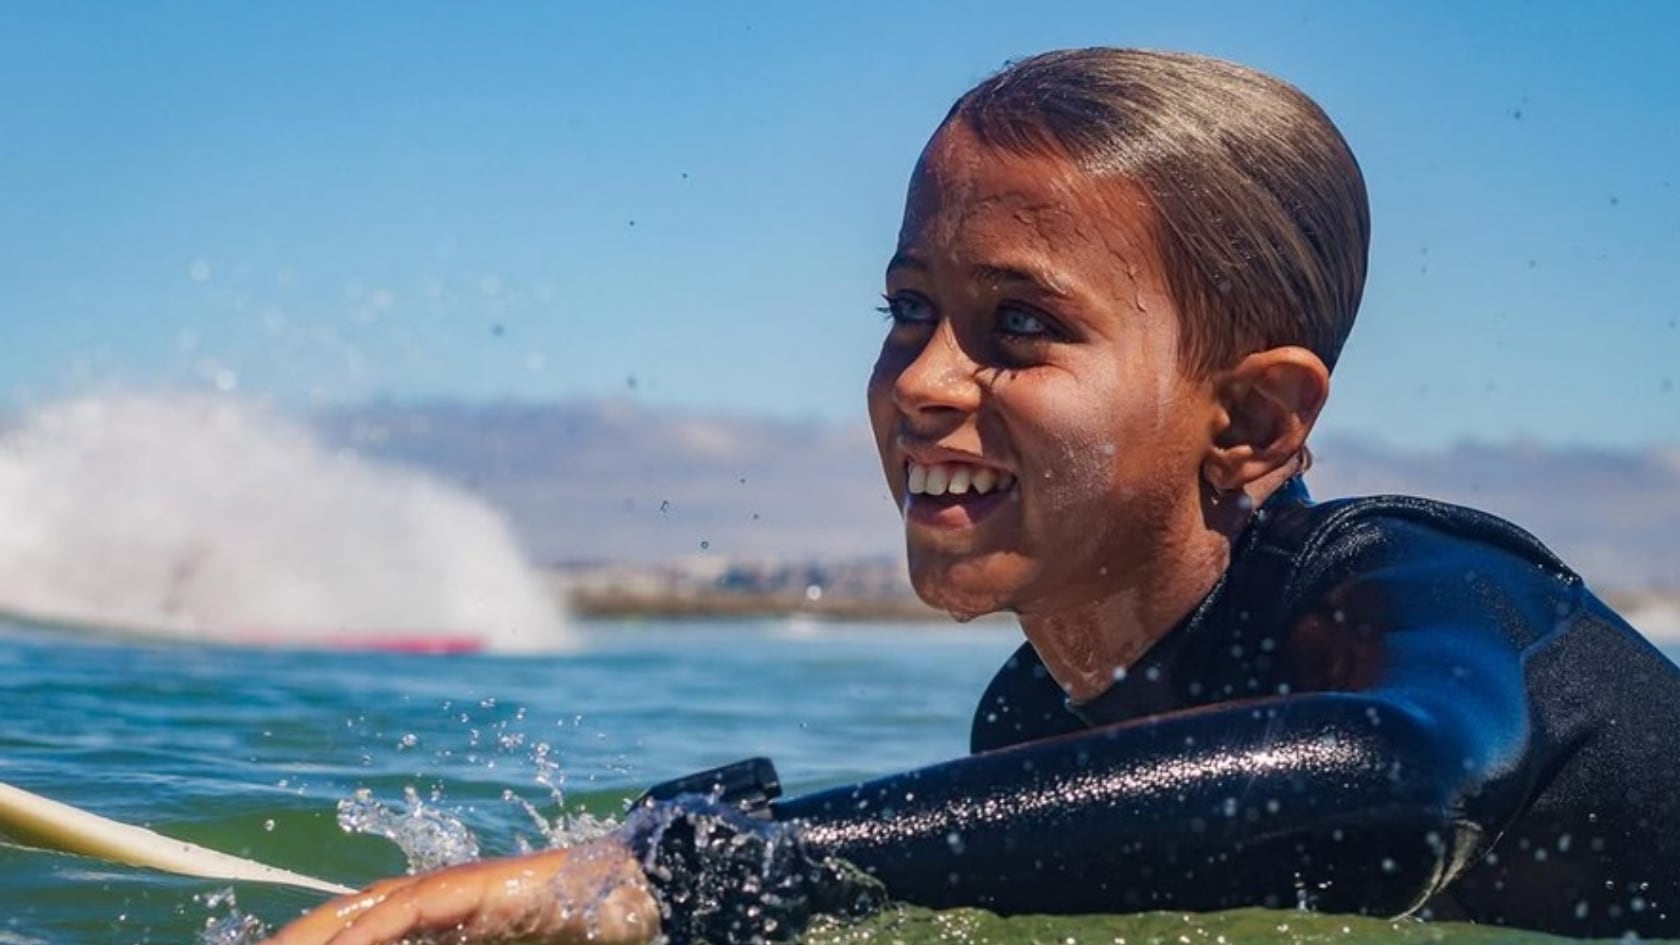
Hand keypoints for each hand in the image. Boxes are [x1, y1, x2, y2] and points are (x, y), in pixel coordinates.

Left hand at [257, 837, 659, 944]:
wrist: (625, 894)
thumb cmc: (569, 928)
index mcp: (429, 920)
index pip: (353, 931)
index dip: (310, 944)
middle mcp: (427, 899)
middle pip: (342, 920)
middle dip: (295, 942)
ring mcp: (446, 890)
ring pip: (359, 913)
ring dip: (311, 938)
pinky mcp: (469, 889)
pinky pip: (405, 912)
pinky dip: (366, 933)